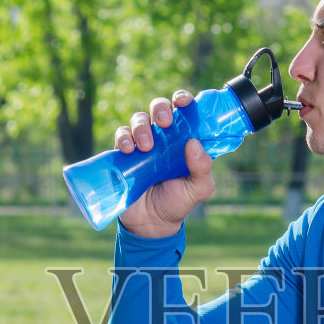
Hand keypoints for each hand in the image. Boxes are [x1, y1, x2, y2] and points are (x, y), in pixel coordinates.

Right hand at [115, 90, 214, 238]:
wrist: (152, 224)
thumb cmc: (178, 202)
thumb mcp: (199, 188)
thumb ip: (203, 168)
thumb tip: (194, 144)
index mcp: (184, 139)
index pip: (184, 110)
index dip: (182, 99)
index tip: (182, 102)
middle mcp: (163, 137)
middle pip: (158, 108)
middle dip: (160, 108)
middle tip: (164, 123)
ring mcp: (142, 144)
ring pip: (139, 119)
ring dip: (141, 127)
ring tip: (146, 147)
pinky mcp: (124, 155)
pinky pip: (121, 136)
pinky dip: (123, 138)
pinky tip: (128, 150)